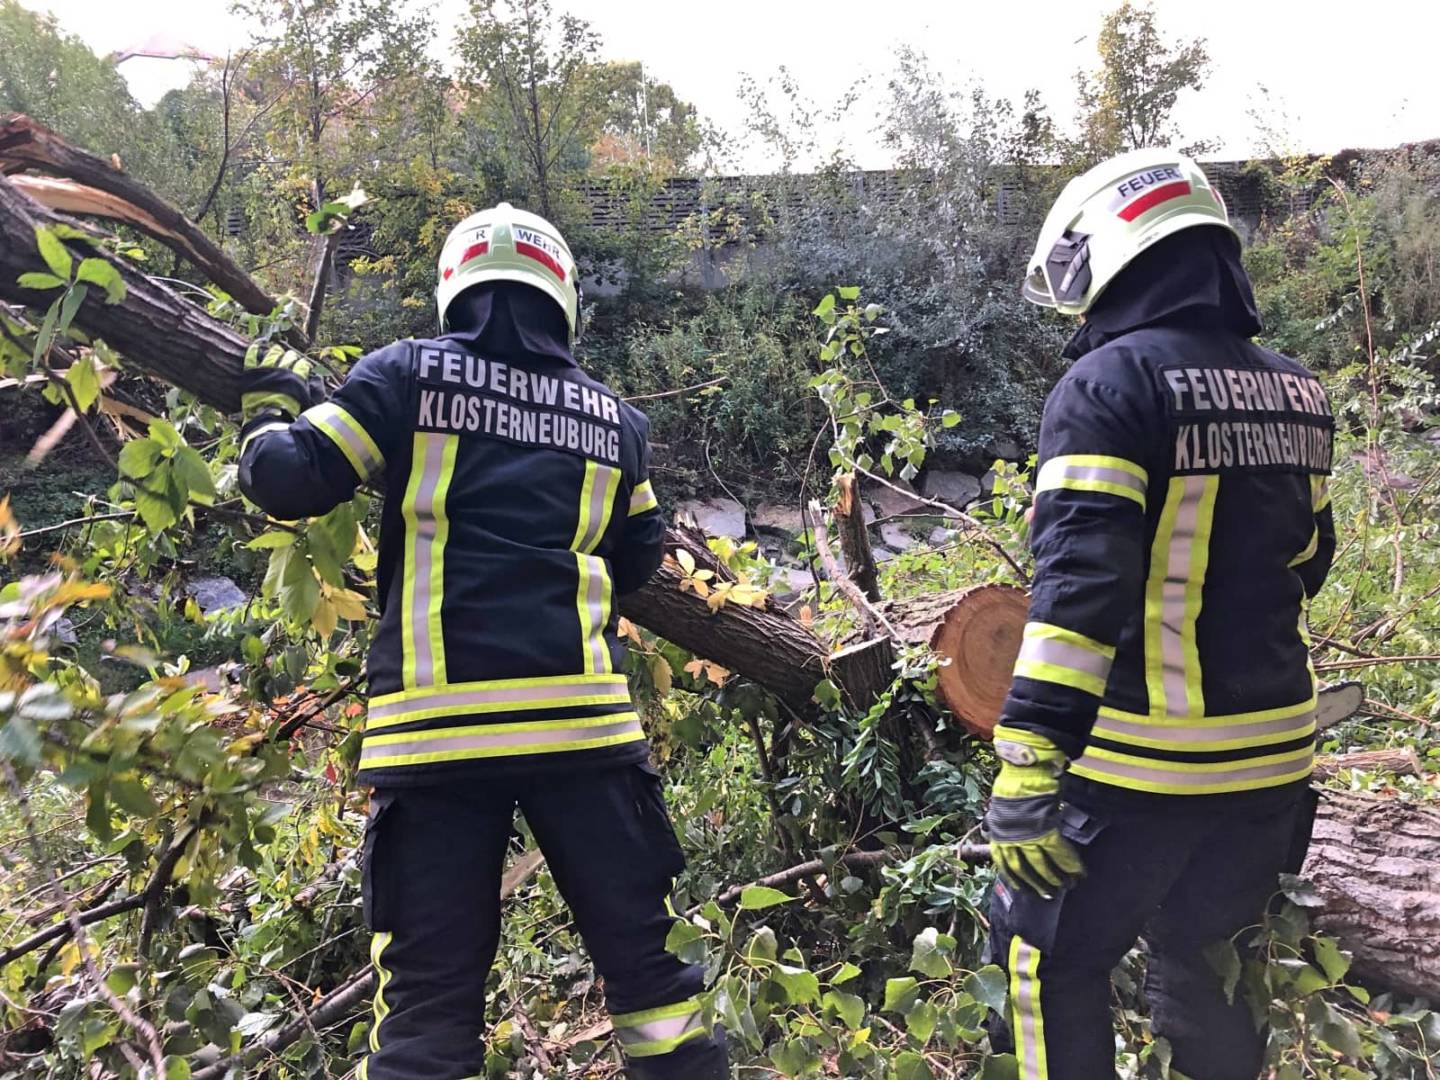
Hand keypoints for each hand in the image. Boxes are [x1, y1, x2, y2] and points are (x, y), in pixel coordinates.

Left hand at [241, 343, 321, 420]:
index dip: (304, 366)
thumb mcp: (310, 404)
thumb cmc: (291, 415)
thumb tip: (316, 377)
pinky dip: (256, 348)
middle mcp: (282, 370)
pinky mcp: (252, 372)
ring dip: (278, 352)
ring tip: (278, 353)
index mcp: (297, 376)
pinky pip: (253, 354)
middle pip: (290, 356)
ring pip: (274, 352)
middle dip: (292, 358)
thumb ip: (316, 389)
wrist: (269, 421)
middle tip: (291, 363)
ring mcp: (266, 370)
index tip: (303, 370)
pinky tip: (260, 343)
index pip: (302, 364)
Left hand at [984, 725, 1083, 898]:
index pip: (1004, 863)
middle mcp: (1011, 838)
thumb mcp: (1004, 808)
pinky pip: (1060, 853)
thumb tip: (1018, 832)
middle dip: (1036, 884)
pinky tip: (1078, 873)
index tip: (1023, 888)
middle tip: (1047, 895)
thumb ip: (1010, 824)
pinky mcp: (1047, 830)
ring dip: (1054, 879)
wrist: (1024, 770)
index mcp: (999, 833)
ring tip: (1065, 887)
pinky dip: (1070, 865)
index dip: (1014, 878)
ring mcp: (1028, 836)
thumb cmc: (1015, 783)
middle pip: (1022, 869)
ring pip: (1041, 866)